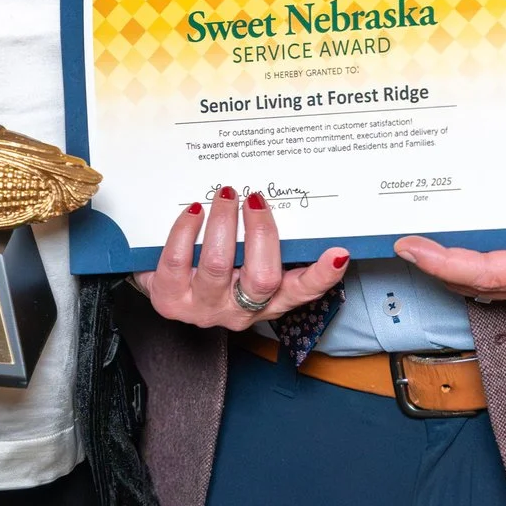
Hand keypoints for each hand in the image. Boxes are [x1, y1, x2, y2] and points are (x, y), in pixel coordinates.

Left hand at [132, 186, 350, 331]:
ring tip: (225, 195)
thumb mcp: (246, 258)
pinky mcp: (170, 301)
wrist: (167, 285)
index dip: (322, 276)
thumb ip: (265, 240)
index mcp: (269, 299)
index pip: (302, 291)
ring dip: (223, 222)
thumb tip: (275, 200)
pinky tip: (193, 212)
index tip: (338, 253)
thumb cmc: (214, 264)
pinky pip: (178, 261)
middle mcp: (240, 310)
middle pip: (262, 278)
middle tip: (253, 198)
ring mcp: (205, 308)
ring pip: (219, 265)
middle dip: (260, 231)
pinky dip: (186, 231)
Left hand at [393, 143, 505, 312]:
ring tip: (415, 245)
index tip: (417, 248)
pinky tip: (450, 247)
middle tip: (400, 242)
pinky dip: (471, 265)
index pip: (500, 271)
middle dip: (439, 268)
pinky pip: (501, 278)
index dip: (453, 264)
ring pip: (490, 286)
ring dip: (451, 269)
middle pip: (485, 284)